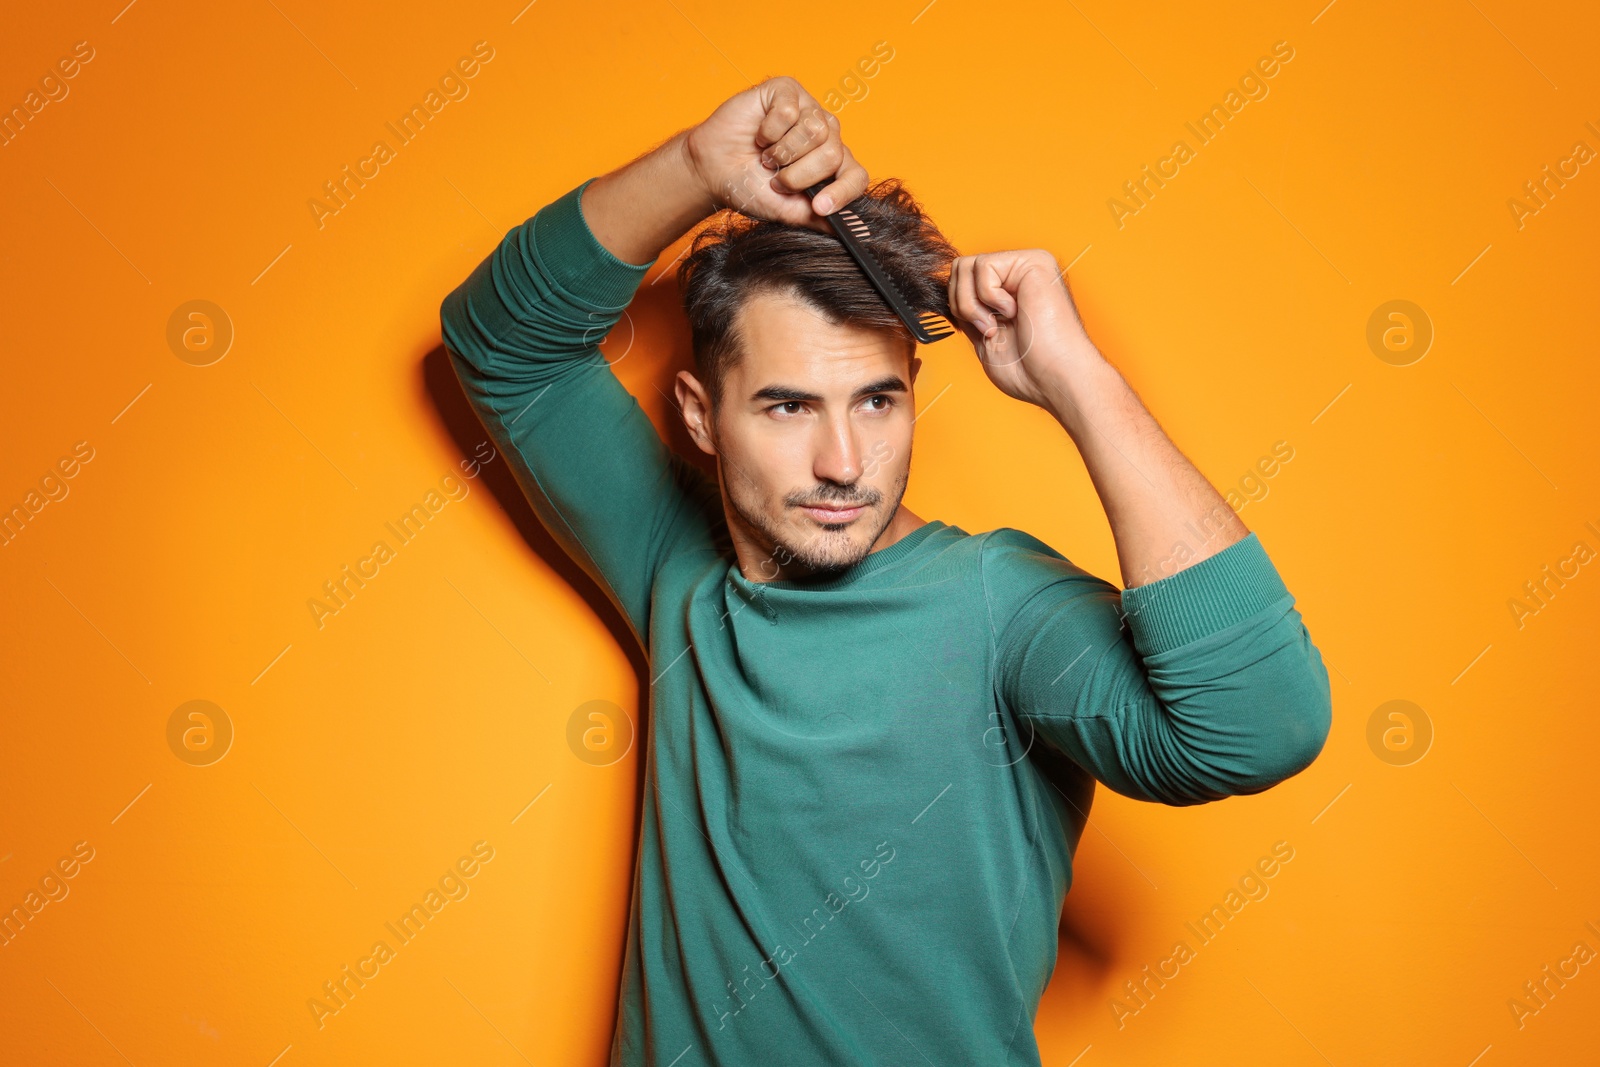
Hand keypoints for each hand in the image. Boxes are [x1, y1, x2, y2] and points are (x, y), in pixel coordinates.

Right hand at [683, 76, 868, 234]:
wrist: (713, 171)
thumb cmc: (751, 187)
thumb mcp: (788, 211)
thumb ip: (821, 218)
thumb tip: (857, 232)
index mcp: (833, 164)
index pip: (856, 175)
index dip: (841, 192)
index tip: (818, 206)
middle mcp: (826, 134)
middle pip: (832, 154)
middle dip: (798, 175)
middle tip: (776, 178)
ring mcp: (808, 109)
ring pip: (813, 130)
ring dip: (781, 152)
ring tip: (767, 156)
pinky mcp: (787, 91)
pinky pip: (788, 112)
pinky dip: (768, 131)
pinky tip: (760, 135)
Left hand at [946, 250, 1099, 408]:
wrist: (1056, 378)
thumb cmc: (1028, 368)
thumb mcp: (982, 335)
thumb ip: (968, 310)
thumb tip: (945, 291)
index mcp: (1007, 289)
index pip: (960, 281)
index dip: (958, 308)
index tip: (981, 331)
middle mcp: (1017, 272)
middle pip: (958, 269)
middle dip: (962, 305)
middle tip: (989, 329)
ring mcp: (1026, 264)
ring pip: (965, 266)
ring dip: (973, 304)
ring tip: (998, 324)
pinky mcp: (1033, 262)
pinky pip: (983, 267)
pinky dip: (989, 297)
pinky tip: (1013, 313)